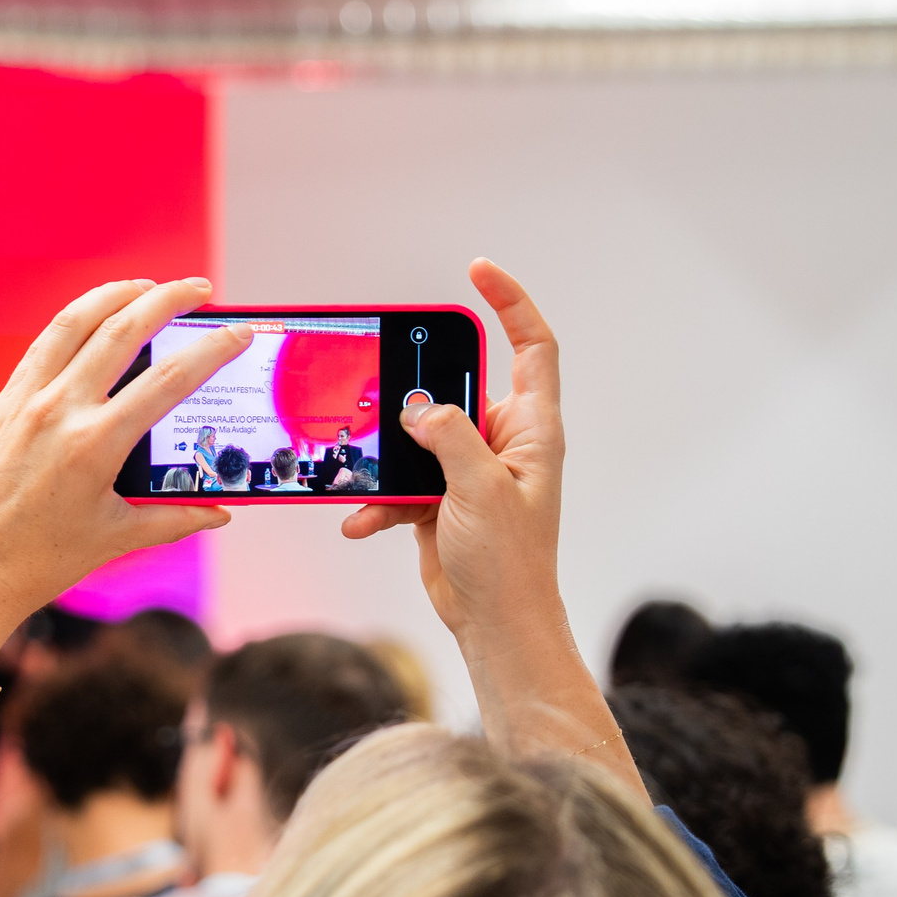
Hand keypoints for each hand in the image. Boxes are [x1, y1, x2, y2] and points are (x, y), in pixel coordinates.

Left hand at [0, 277, 244, 672]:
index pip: (168, 380)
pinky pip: (41, 348)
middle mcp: (59, 412)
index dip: (210, 350)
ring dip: (114, 295)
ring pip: (74, 324)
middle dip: (167, 300)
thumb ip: (172, 518)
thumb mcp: (113, 540)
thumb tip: (219, 512)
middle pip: (122, 331)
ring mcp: (24, 403)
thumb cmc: (37, 564)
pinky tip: (91, 319)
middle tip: (199, 290)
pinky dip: (72, 324)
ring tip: (145, 286)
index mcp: (96, 445)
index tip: (236, 332)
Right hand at [341, 260, 564, 647]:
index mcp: (532, 430)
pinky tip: (363, 521)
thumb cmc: (510, 563)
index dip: (511, 303)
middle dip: (417, 392)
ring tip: (366, 471)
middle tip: (385, 385)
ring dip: (389, 459)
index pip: (531, 347)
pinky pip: (402, 482)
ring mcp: (470, 471)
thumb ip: (451, 438)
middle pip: (458, 388)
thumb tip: (420, 407)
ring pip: (419, 439)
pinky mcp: (441, 500)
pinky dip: (380, 500)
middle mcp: (504, 444)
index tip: (478, 272)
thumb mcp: (480, 490)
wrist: (494, 624)